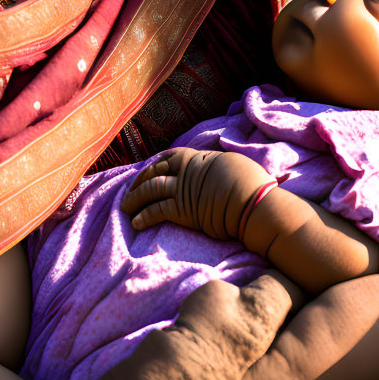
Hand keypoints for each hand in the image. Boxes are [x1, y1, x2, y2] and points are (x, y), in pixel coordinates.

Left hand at [122, 147, 268, 238]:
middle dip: (139, 180)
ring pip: (150, 189)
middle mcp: (187, 171)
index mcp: (199, 158)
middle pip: (155, 171)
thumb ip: (219, 167)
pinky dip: (144, 216)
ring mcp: (183, 189)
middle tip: (129, 189)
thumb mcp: (234, 165)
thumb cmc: (251, 184)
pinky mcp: (182, 210)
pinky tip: (136, 222)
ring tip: (125, 207)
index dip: (156, 163)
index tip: (148, 168)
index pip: (170, 157)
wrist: (253, 202)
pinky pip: (157, 211)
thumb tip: (223, 172)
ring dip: (135, 198)